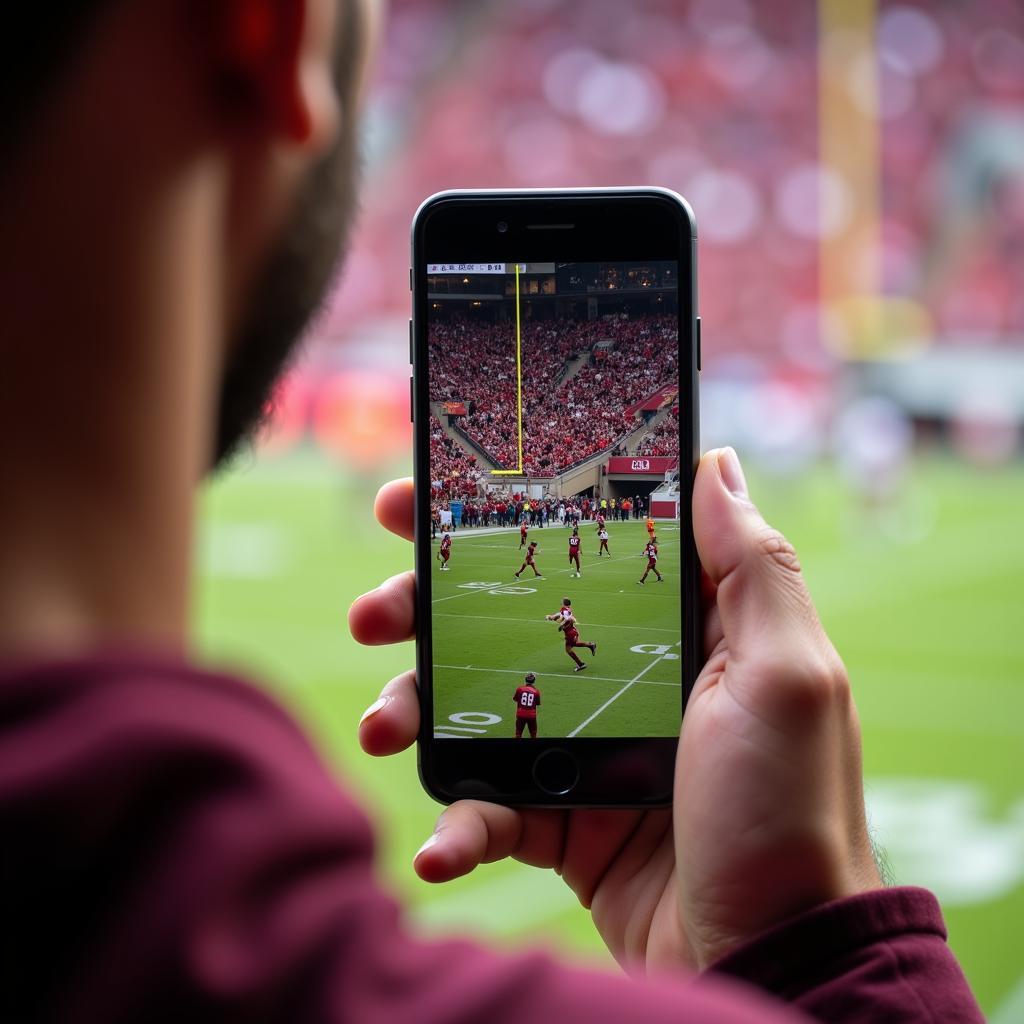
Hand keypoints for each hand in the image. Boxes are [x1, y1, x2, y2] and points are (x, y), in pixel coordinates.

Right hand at [348, 452, 880, 973]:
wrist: (771, 961)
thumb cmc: (787, 812)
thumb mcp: (787, 675)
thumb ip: (751, 567)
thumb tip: (716, 461)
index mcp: (678, 631)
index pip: (579, 548)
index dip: (505, 518)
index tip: (430, 498)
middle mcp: (625, 679)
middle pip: (507, 619)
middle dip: (428, 607)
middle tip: (373, 609)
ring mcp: (587, 750)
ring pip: (478, 707)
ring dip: (414, 709)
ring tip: (380, 724)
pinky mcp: (564, 820)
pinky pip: (490, 807)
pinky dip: (456, 822)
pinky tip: (440, 844)